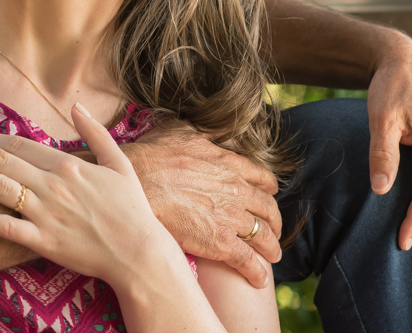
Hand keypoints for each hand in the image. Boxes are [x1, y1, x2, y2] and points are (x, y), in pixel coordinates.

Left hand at [0, 103, 185, 287]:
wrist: (139, 253)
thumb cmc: (131, 209)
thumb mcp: (119, 163)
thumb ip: (96, 133)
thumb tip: (77, 105)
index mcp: (67, 164)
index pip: (18, 144)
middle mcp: (52, 184)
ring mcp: (45, 212)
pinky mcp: (42, 240)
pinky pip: (6, 227)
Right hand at [122, 122, 280, 288]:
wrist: (137, 184)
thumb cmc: (151, 156)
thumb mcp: (180, 131)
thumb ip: (201, 133)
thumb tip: (205, 134)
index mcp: (230, 164)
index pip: (263, 179)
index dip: (268, 189)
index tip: (268, 195)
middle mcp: (237, 191)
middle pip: (268, 209)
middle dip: (274, 222)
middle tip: (273, 230)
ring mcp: (231, 217)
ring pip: (263, 236)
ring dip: (271, 248)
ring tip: (272, 256)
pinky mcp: (220, 243)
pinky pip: (248, 260)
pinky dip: (257, 272)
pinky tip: (259, 280)